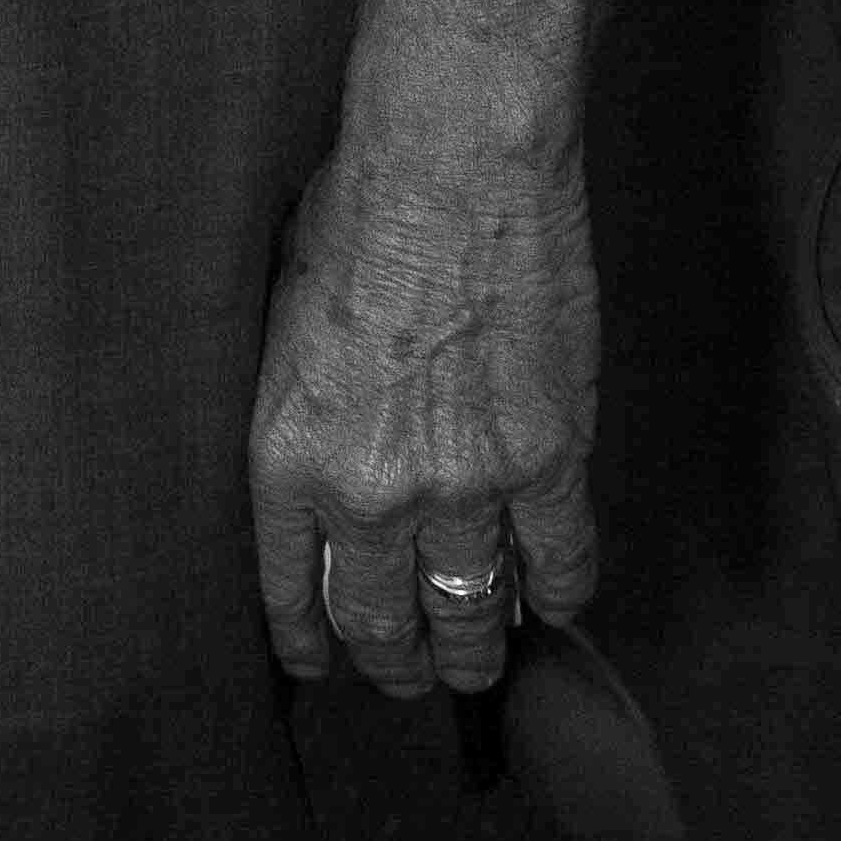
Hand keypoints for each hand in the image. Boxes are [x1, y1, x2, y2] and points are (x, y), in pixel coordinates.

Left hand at [248, 119, 600, 702]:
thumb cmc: (355, 211)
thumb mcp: (281, 319)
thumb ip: (305, 409)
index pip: (293, 590)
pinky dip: (556, 595)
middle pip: (384, 621)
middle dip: (394, 663)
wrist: (448, 165)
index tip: (319, 663)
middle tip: (406, 675)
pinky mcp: (549, 460)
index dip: (309, 641)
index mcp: (288, 456)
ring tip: (477, 665)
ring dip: (474, 651)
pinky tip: (550, 604)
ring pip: (471, 613)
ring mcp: (466, 486)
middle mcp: (370, 492)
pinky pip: (559, 563)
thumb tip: (327, 452)